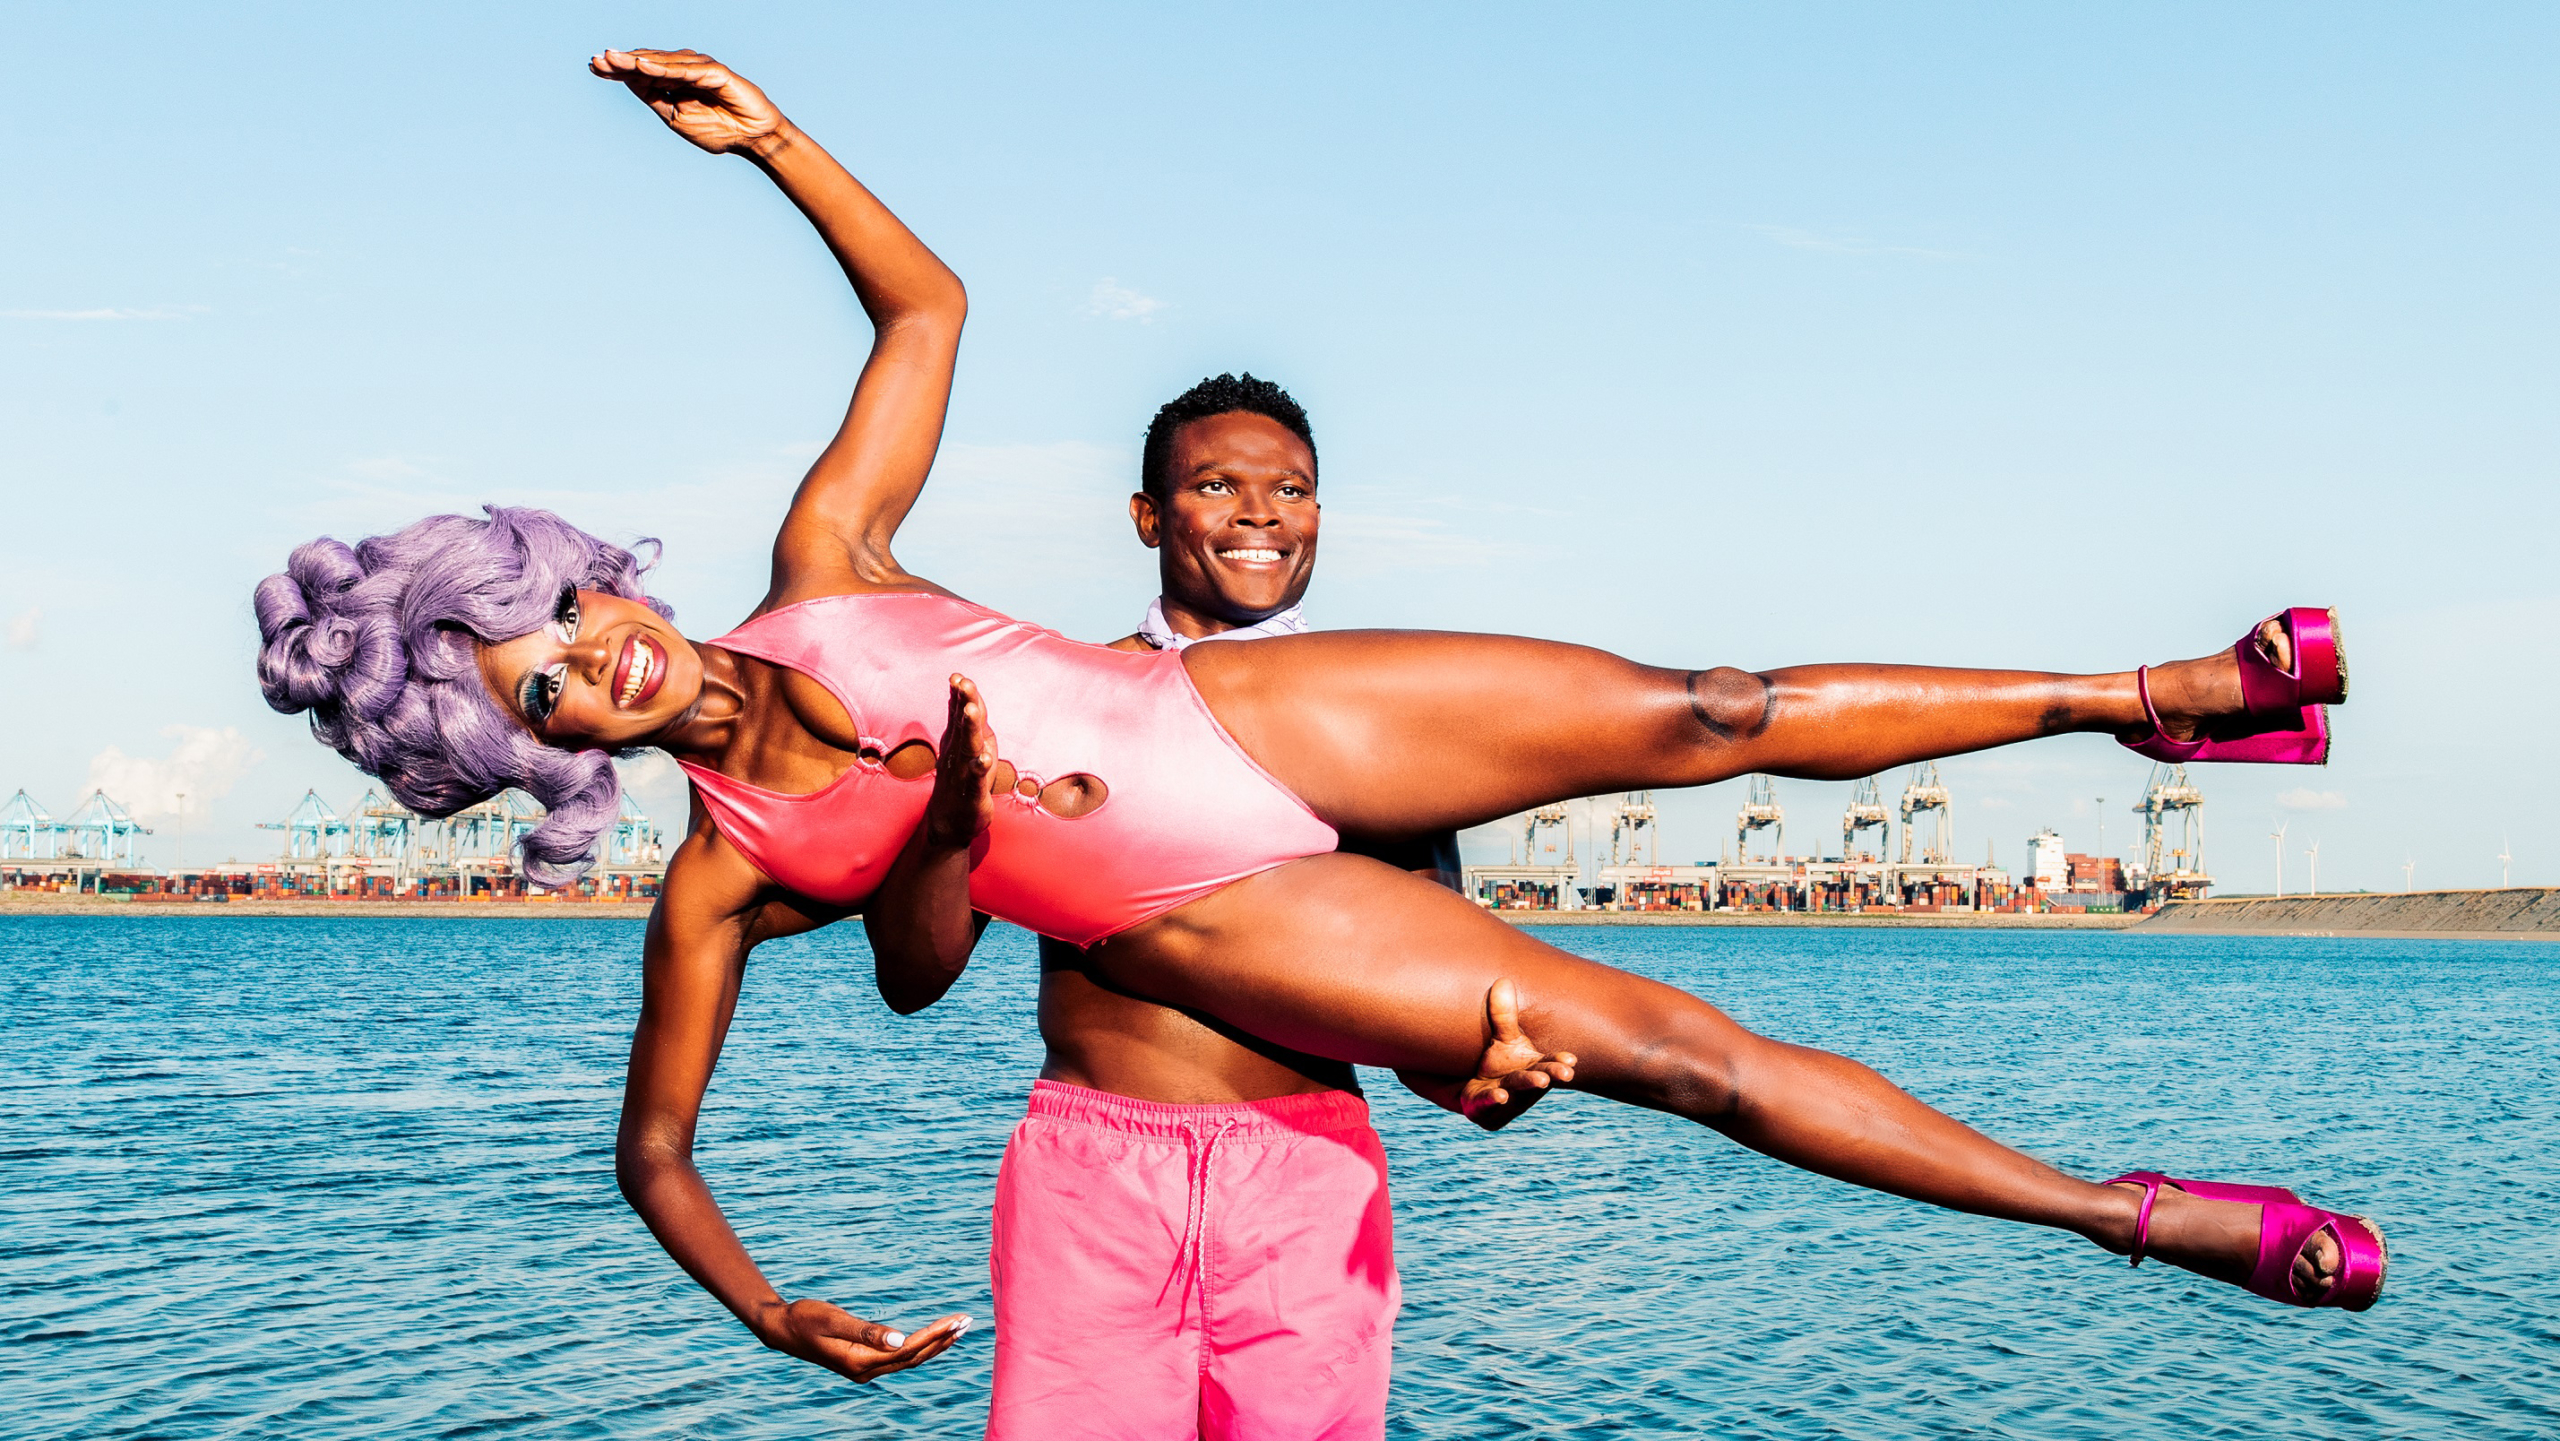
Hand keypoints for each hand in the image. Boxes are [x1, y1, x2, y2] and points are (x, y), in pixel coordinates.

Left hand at [590, 48, 788, 156]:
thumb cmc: (718, 130)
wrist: (753, 139)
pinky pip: (685, 70)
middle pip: (647, 63)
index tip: (592, 67)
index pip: (639, 73)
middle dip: (621, 62)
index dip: (616, 70)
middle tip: (597, 59)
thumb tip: (630, 81)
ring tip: (613, 59)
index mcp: (672, 83)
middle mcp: (683, 70)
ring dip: (637, 61)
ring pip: (662, 63)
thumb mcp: (675, 118)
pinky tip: (644, 67)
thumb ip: (655, 99)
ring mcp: (699, 69)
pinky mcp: (715, 72)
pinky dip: (664, 68)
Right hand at [753, 1297, 971, 1383]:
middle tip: (968, 1321)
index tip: (956, 1320)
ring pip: (909, 1359)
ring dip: (935, 1344)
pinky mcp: (864, 1362)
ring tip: (958, 1328)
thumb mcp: (834, 1320)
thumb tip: (901, 1340)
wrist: (782, 1329)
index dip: (935, 1335)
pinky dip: (920, 1346)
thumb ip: (866, 1331)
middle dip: (943, 1340)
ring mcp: (865, 1369)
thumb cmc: (805, 1319)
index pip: (908, 1350)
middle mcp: (866, 1371)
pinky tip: (933, 1336)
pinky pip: (900, 1357)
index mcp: (860, 1362)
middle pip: (914, 1358)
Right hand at [925, 675, 997, 849]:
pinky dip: (978, 768)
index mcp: (958, 742)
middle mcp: (958, 754)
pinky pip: (975, 779)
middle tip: (963, 684)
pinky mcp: (971, 793)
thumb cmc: (962, 780)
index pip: (960, 715)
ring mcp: (963, 773)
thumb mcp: (967, 748)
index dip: (960, 696)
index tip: (958, 677)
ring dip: (970, 729)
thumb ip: (967, 723)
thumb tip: (965, 696)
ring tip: (972, 711)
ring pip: (968, 748)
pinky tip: (983, 759)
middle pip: (962, 725)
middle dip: (964, 704)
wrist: (949, 823)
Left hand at [1457, 978, 1576, 1131]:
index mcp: (1533, 1068)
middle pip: (1537, 1078)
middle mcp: (1523, 1087)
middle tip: (1566, 1073)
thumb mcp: (1503, 1038)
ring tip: (1540, 1081)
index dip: (1560, 1063)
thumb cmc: (1499, 1061)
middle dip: (1549, 1074)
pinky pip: (1489, 1106)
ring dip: (1527, 1086)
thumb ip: (1503, 1015)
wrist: (1472, 1086)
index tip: (1571, 1060)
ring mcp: (1506, 1100)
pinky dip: (1495, 1100)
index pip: (1549, 1065)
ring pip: (1516, 1092)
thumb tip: (1503, 982)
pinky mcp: (1485, 1110)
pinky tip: (1500, 1096)